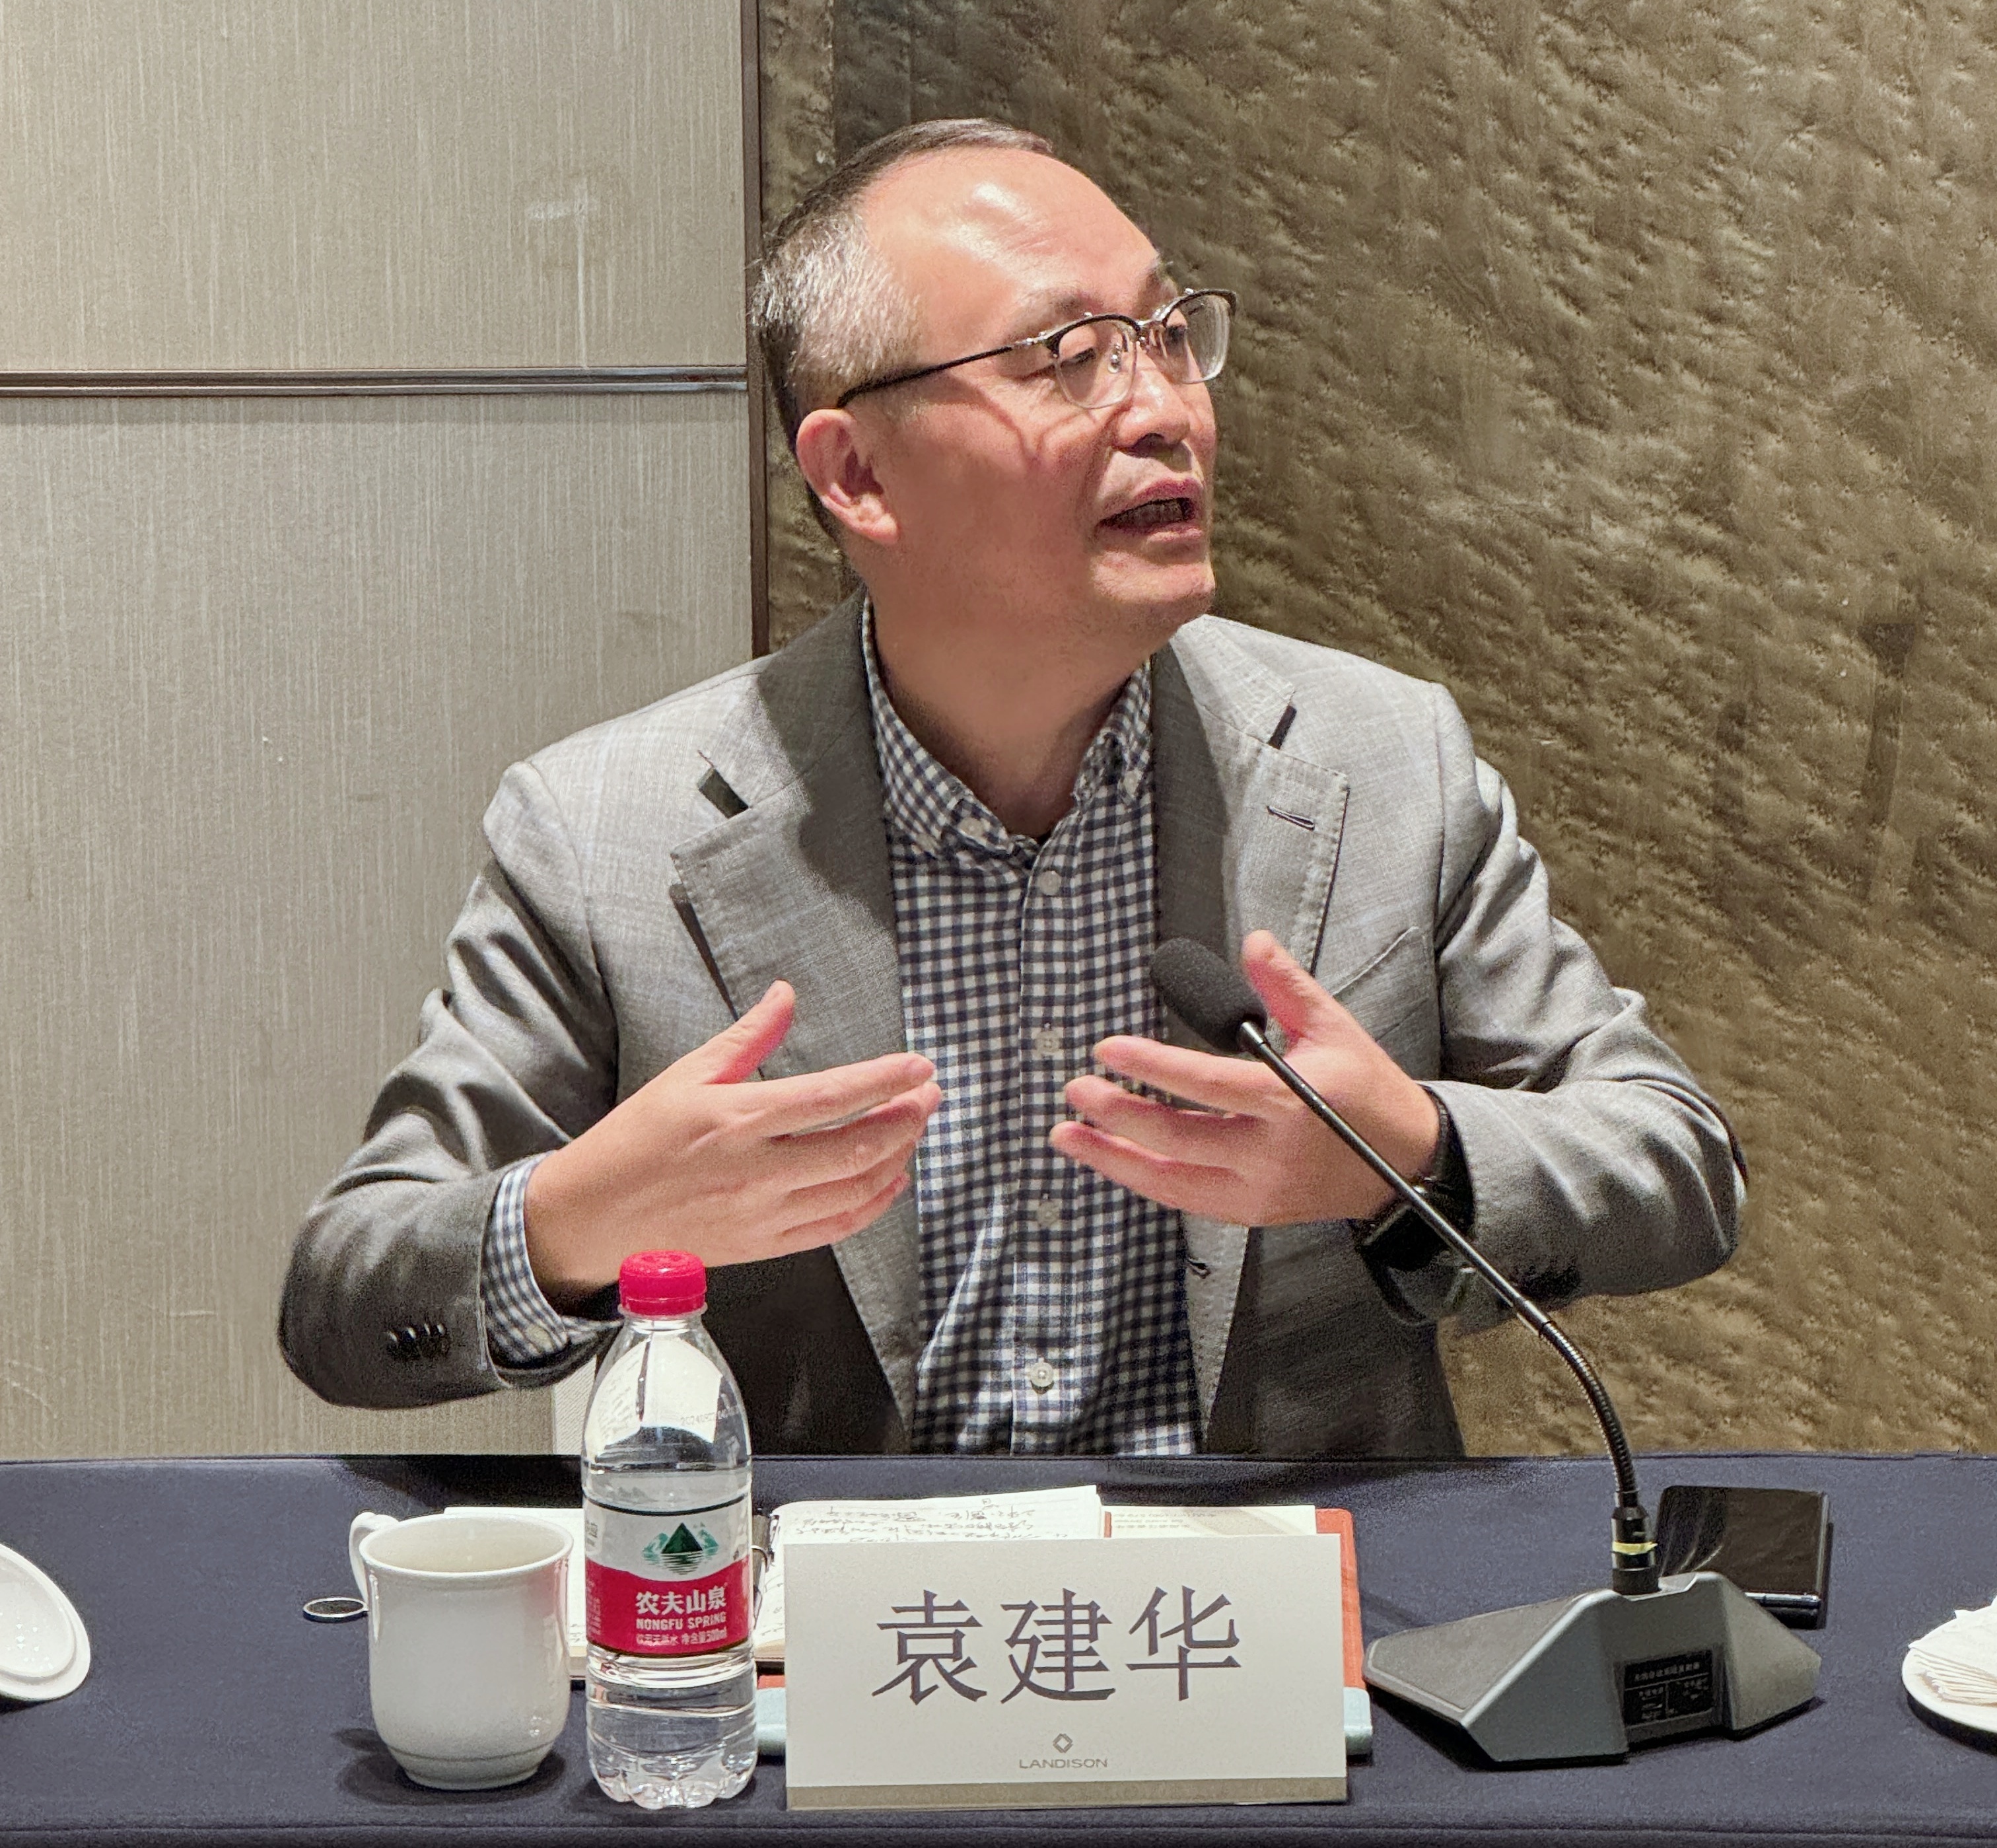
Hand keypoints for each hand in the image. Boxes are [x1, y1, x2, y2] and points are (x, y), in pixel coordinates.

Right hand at [523, 981, 939, 1308]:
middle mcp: (756, 1170)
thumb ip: (746, 1037)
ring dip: (896, 1157)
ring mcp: (762, 1214)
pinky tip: (891, 1180)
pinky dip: (873, 1204)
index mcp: (737, 1119)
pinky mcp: (763, 1247)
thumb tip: (785, 994)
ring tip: (915, 1129)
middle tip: (931, 1095)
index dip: (884, 1081)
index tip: (919, 1066)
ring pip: (853, 1189)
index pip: (830, 1097)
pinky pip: (835, 1228)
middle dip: (906, 1118)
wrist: (593, 1216)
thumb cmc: (636, 1140)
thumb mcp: (686, 1075)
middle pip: (855, 1147)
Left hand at [1049, 930, 1439, 1224]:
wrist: (1406, 1162)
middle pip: (1179, 1138)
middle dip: (1118, 1115)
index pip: (1209, 1084)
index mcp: (1293, 1101)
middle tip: (1076, 1089)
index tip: (1108, 1049)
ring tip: (1066, 1135)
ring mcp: (1262, 1190)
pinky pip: (1186, 1200)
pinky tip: (1109, 1160)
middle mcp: (1273, 1153)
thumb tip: (1254, 942)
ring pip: (1172, 1181)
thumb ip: (1287, 987)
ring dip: (1113, 1159)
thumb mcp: (1335, 1027)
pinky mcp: (1254, 1213)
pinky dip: (1143, 1181)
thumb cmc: (1365, 1090)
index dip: (1153, 1067)